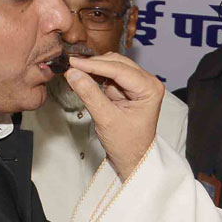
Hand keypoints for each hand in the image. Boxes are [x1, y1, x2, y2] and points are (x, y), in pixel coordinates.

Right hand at [65, 53, 164, 179]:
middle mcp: (147, 82)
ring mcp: (138, 84)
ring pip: (113, 66)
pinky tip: (82, 79)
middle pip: (117, 63)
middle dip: (94, 65)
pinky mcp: (128, 88)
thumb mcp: (106, 119)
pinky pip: (110, 75)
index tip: (73, 62)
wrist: (132, 159)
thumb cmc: (127, 144)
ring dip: (94, 69)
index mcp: (150, 88)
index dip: (94, 65)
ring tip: (74, 74)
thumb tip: (73, 73)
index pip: (120, 69)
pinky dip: (96, 76)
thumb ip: (90, 94)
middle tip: (71, 66)